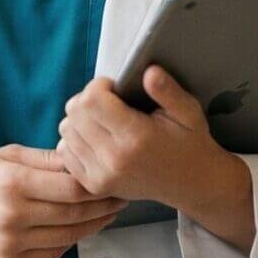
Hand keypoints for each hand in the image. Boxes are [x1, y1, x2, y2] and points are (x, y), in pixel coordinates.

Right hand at [0, 145, 126, 257]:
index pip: (71, 188)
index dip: (99, 185)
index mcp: (13, 182)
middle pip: (75, 214)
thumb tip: (81, 157)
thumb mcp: (6, 155)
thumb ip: (45, 159)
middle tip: (121, 197)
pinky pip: (52, 253)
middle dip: (104, 206)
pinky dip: (70, 240)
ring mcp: (11, 242)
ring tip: (108, 213)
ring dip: (94, 226)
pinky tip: (80, 228)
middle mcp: (13, 215)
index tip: (114, 179)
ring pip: (68, 236)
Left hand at [57, 68, 237, 210]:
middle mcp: (114, 159)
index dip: (99, 85)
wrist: (192, 183)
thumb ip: (167, 91)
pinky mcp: (94, 186)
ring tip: (102, 119)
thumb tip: (148, 72)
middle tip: (108, 101)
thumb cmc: (189, 142)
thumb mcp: (189, 112)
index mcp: (136, 137)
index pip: (91, 100)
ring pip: (66, 130)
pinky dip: (75, 139)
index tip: (114, 87)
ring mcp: (101, 175)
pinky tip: (95, 137)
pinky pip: (65, 152)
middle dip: (87, 98)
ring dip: (79, 118)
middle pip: (74, 113)